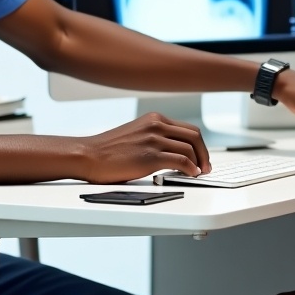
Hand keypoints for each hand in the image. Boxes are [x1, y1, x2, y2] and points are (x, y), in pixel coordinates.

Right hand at [81, 112, 210, 183]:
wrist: (88, 155)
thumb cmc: (109, 150)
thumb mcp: (136, 134)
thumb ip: (155, 136)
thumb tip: (176, 151)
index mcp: (154, 118)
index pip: (188, 129)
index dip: (200, 145)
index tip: (202, 157)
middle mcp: (156, 125)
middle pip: (194, 136)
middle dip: (204, 153)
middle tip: (206, 167)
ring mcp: (154, 140)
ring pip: (190, 149)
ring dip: (199, 163)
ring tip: (198, 174)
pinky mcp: (150, 156)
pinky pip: (181, 161)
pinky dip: (191, 169)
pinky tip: (191, 175)